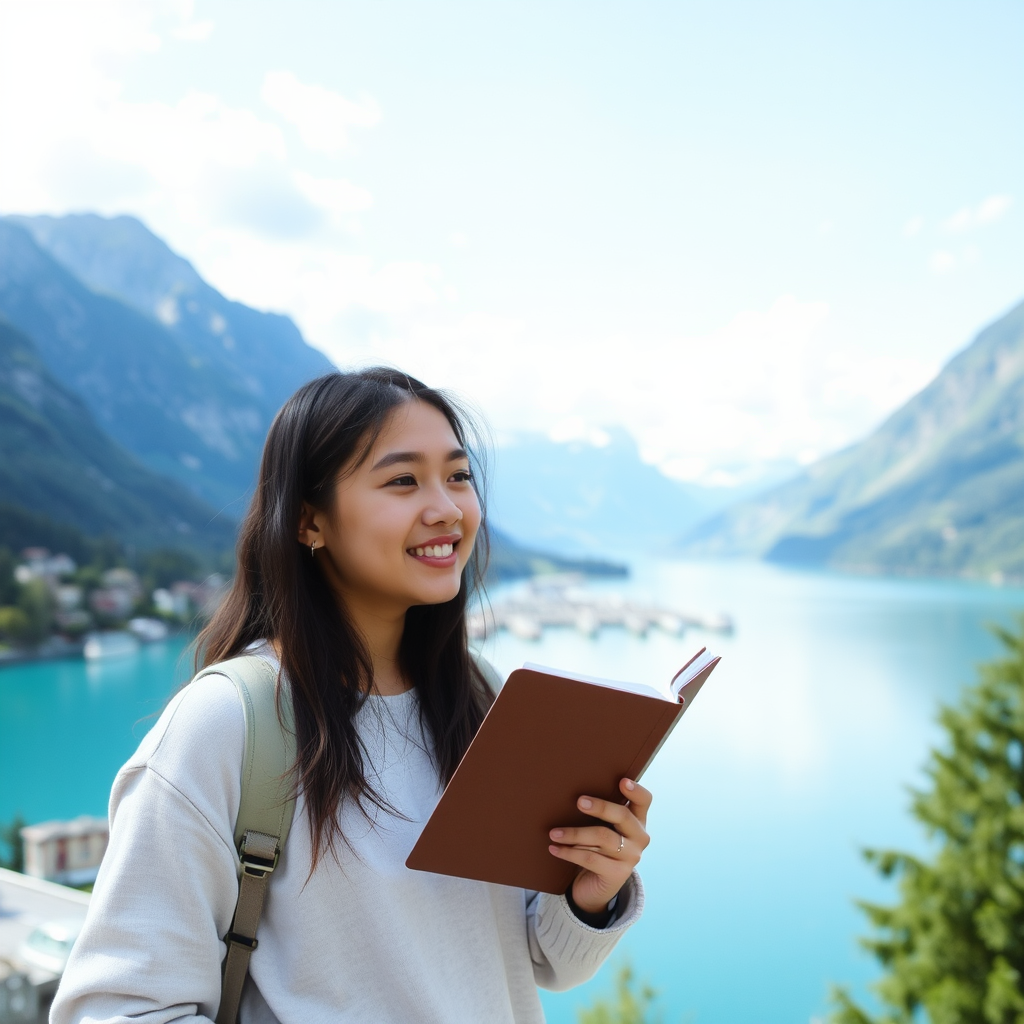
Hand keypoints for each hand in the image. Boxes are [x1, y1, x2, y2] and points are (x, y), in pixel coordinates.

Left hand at [548, 778, 651, 914]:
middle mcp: (639, 837)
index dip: (635, 790)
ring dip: (575, 833)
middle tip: (579, 802)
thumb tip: (575, 795)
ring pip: (602, 837)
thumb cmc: (596, 848)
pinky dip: (569, 852)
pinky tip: (555, 848)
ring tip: (554, 833)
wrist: (595, 886)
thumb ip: (600, 813)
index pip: (644, 801)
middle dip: (600, 807)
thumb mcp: (602, 827)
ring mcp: (631, 857)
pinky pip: (590, 858)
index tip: (622, 781)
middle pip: (622, 815)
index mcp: (637, 821)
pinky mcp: (618, 874)